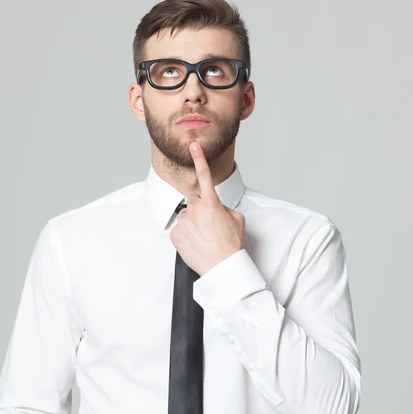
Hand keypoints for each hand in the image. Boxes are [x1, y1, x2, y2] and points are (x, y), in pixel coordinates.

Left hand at [170, 142, 244, 276]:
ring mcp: (184, 222)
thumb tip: (216, 208)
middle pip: (194, 203)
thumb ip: (224, 208)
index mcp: (212, 204)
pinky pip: (179, 230)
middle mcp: (195, 210)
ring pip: (186, 217)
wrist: (223, 267)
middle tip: (210, 227)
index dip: (199, 159)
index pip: (204, 176)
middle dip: (200, 211)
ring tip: (204, 238)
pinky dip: (186, 236)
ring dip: (193, 224)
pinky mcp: (175, 235)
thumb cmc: (231, 245)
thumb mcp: (237, 219)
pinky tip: (196, 243)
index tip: (194, 146)